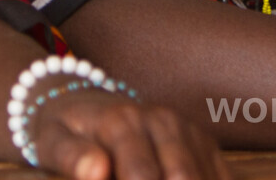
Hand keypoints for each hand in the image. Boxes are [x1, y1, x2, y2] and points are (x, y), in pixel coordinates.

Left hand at [32, 89, 228, 179]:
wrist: (90, 103)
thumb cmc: (68, 132)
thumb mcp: (53, 142)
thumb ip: (72, 157)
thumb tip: (96, 171)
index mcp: (124, 121)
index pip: (141, 174)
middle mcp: (163, 120)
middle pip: (183, 176)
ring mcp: (188, 129)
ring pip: (204, 178)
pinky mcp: (204, 142)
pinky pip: (222, 175)